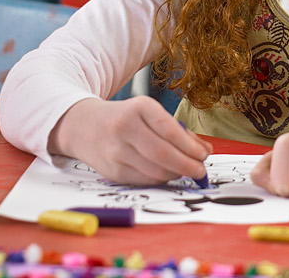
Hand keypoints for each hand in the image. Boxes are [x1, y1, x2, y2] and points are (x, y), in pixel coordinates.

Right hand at [49, 96, 209, 185]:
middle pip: (163, 153)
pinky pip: (144, 180)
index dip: (190, 146)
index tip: (203, 155)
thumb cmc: (125, 118)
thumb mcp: (149, 113)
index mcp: (138, 108)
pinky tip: (166, 174)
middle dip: (187, 165)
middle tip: (200, 171)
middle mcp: (124, 128)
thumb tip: (205, 150)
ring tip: (184, 171)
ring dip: (175, 174)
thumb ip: (177, 131)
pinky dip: (160, 180)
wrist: (83, 125)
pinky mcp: (113, 171)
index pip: (170, 130)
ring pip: (155, 170)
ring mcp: (116, 151)